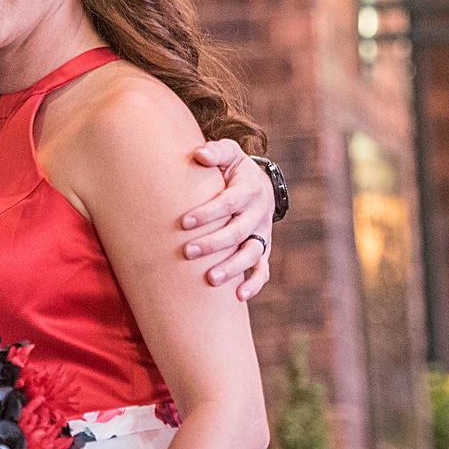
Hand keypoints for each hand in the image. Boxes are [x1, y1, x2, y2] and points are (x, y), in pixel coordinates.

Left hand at [181, 140, 275, 299]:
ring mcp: (262, 234)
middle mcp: (258, 214)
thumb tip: (199, 154)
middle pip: (238, 231)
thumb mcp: (229, 154)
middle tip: (188, 251)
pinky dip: (254, 284)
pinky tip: (238, 297)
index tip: (185, 221)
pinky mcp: (263, 250)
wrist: (260, 186)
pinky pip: (263, 270)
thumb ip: (216, 151)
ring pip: (252, 254)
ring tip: (211, 279)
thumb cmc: (235, 170)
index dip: (208, 212)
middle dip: (214, 243)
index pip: (229, 202)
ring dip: (233, 268)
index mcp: (249, 190)